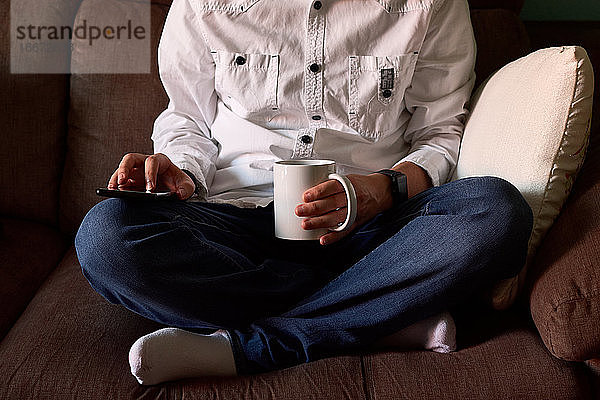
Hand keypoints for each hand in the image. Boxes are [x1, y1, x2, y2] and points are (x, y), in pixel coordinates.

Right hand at [107, 153, 194, 199]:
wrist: (175, 187)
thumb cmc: (179, 183)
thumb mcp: (187, 185)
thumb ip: (186, 188)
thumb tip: (178, 195)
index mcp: (160, 161)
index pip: (152, 162)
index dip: (150, 174)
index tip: (150, 189)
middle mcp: (144, 163)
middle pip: (131, 159)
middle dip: (125, 168)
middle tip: (122, 181)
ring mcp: (135, 171)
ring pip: (121, 169)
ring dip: (115, 177)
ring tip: (112, 189)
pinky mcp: (129, 181)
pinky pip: (118, 181)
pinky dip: (114, 186)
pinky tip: (112, 194)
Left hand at [295, 162, 432, 245]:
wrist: (383, 192)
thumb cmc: (361, 185)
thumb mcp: (347, 178)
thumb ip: (330, 185)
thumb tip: (307, 191)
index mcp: (348, 184)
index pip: (331, 187)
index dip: (318, 192)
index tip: (305, 196)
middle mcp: (352, 198)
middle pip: (331, 203)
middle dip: (313, 208)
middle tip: (299, 210)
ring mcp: (355, 211)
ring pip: (335, 218)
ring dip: (319, 222)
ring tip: (305, 224)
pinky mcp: (356, 222)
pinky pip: (344, 231)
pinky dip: (333, 237)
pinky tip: (322, 239)